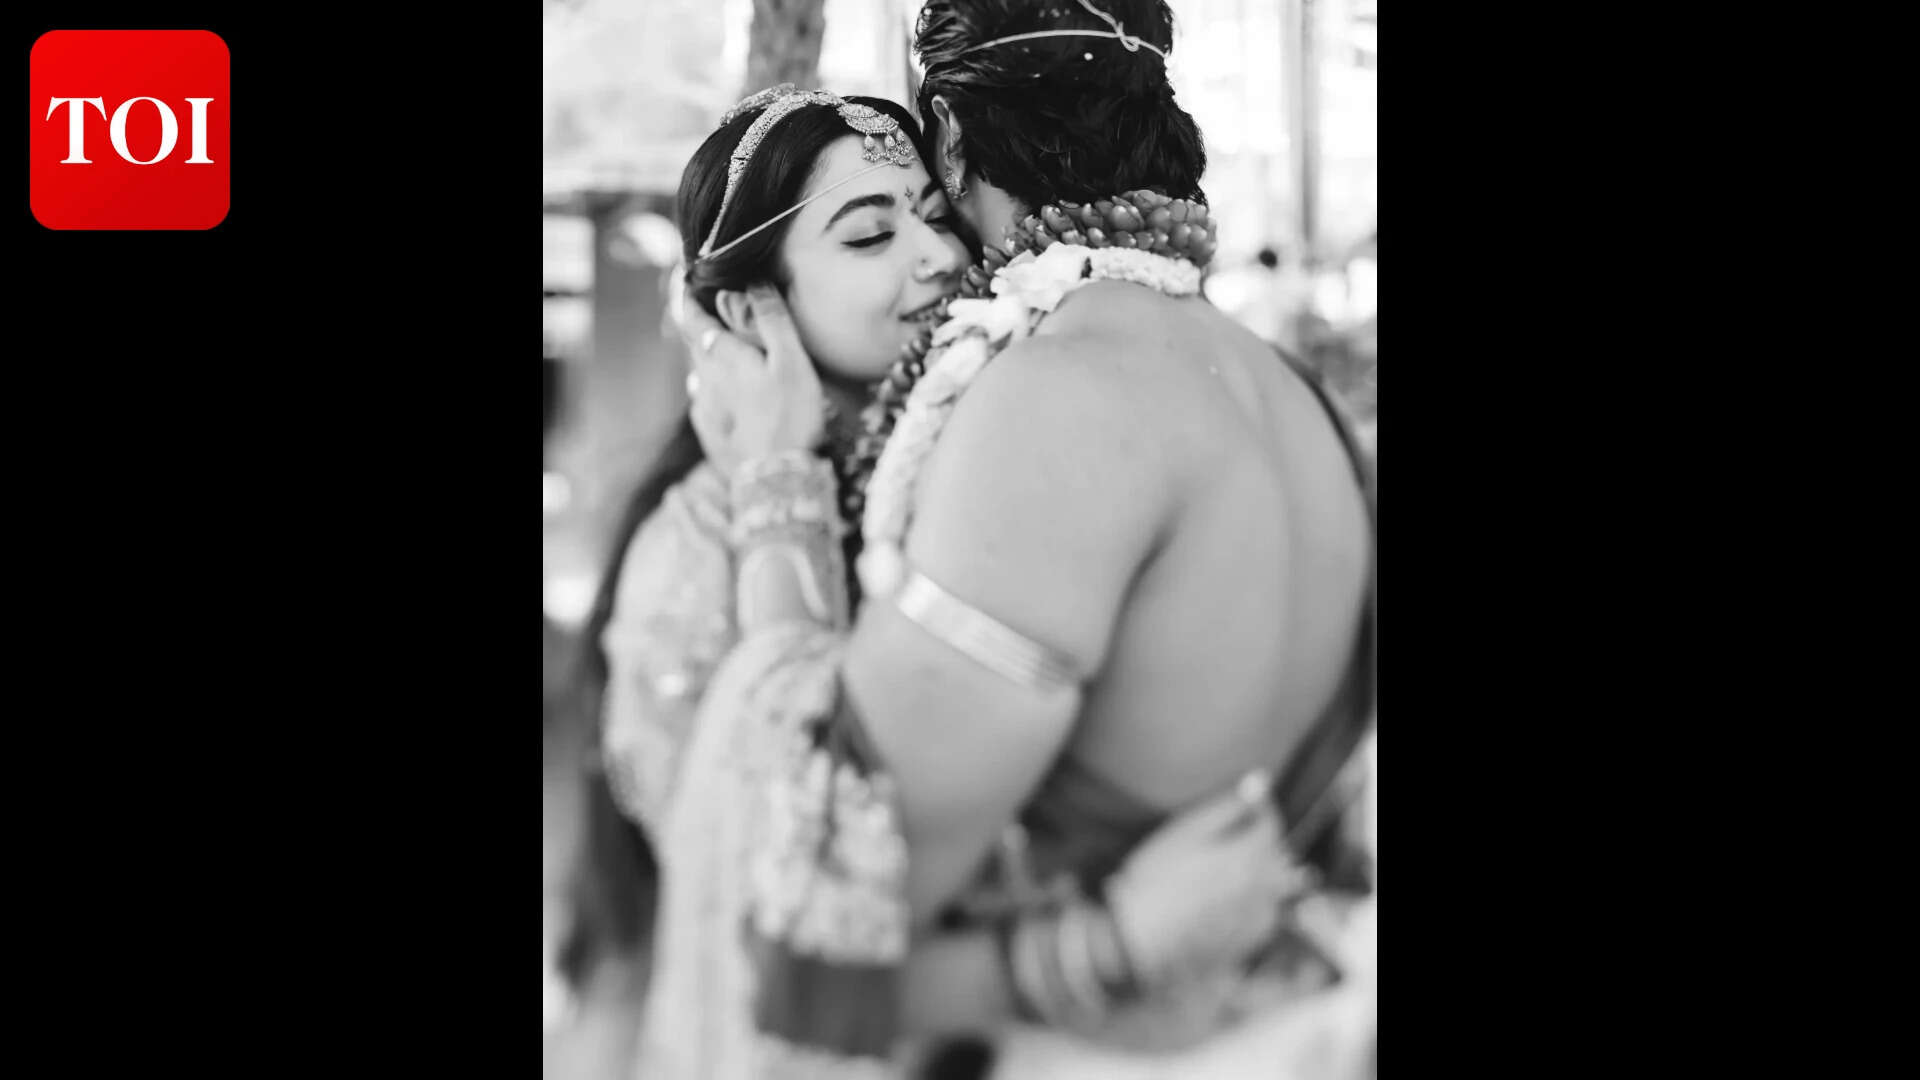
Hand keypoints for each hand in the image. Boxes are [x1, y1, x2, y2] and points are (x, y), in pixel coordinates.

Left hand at [678, 282, 825, 478]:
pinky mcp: (711, 435)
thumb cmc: (790, 415)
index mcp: (722, 356)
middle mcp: (705, 380)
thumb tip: (754, 281)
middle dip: (702, 326)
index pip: (693, 318)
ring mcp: (705, 410)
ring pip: (700, 374)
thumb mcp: (790, 361)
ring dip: (708, 359)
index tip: (689, 281)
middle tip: (713, 309)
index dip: (689, 298)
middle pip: (696, 345)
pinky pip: (704, 403)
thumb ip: (772, 319)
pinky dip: (712, 389)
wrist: (777, 479)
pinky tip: (721, 395)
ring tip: (721, 351)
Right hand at [1102, 771, 1309, 990]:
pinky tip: (1227, 900)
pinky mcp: (1246, 942)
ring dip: (1262, 873)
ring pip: (1275, 888)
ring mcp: (1256, 920)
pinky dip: (1255, 902)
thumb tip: (1261, 782)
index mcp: (1251, 857)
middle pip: (1278, 856)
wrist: (1138, 938)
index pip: (1272, 824)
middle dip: (1263, 840)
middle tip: (1235, 834)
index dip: (1262, 807)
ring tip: (1230, 869)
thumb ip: (1228, 806)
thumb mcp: (1188, 830)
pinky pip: (1264, 916)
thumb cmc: (1156, 878)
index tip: (1250, 800)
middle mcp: (1263, 889)